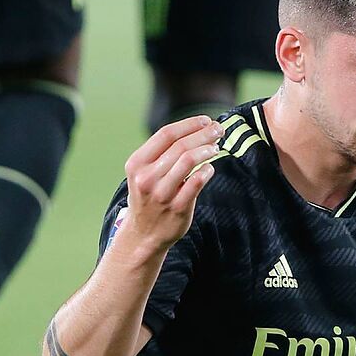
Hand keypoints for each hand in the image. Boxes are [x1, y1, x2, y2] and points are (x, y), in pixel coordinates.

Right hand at [121, 115, 221, 254]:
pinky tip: (210, 168)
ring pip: (188, 161)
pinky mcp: (177, 208)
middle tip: (219, 130)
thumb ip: (163, 153)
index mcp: (137, 163)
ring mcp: (162, 194)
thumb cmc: (149, 196)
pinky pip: (196, 182)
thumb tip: (197, 129)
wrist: (144, 234)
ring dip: (206, 150)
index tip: (206, 120)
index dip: (189, 124)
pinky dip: (206, 171)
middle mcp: (147, 177)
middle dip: (203, 134)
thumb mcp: (144, 173)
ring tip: (216, 147)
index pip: (166, 134)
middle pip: (180, 146)